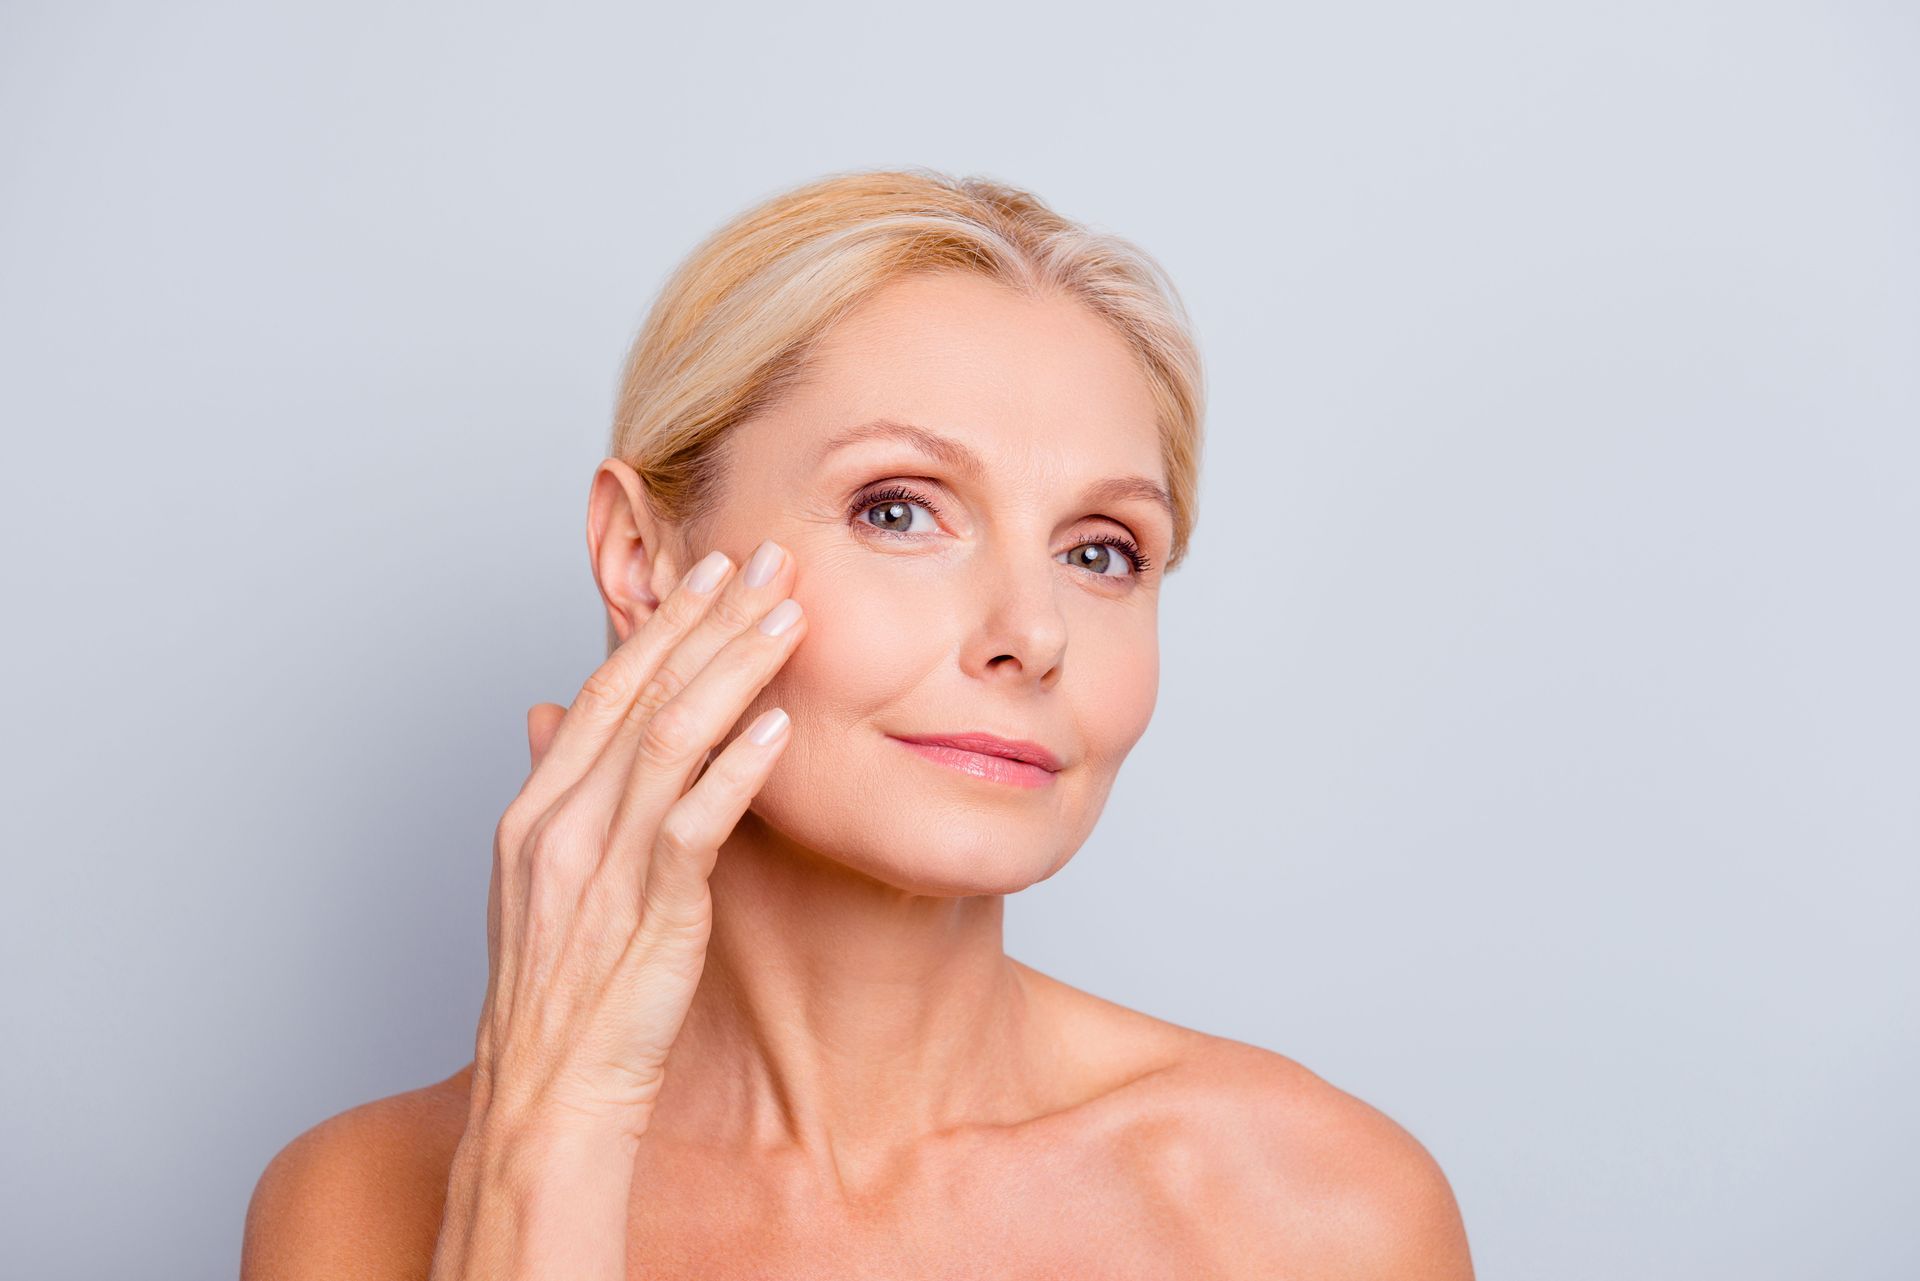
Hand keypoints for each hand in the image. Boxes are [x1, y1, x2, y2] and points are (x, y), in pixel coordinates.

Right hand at [469, 537, 804, 1150]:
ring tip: (789, 615)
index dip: (660, 625)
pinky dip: (738, 768)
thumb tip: (547, 715)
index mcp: (536, 810)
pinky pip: (695, 821)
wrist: (546, 1096)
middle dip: (708, 618)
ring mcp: (598, 861)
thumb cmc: (560, 997)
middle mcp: (560, 822)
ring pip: (671, 737)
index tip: (709, 571)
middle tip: (766, 558)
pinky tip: (780, 726)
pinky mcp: (646, 909)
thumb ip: (555, 792)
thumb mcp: (537, 883)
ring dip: (736, 668)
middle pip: (641, 692)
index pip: (604, 690)